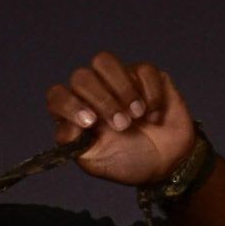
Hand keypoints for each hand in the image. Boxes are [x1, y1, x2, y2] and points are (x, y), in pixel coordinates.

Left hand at [45, 54, 195, 188]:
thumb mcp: (97, 162)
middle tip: (122, 125)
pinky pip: (142, 70)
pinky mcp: (144, 74)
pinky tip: (155, 117)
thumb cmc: (128, 162)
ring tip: (137, 116)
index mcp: (77, 113)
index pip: (57, 96)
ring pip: (105, 62)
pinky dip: (151, 95)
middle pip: (82, 77)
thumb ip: (76, 144)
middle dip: (103, 101)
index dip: (69, 105)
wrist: (167, 163)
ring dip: (122, 90)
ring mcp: (117, 80)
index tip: (90, 122)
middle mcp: (93, 92)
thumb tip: (65, 125)